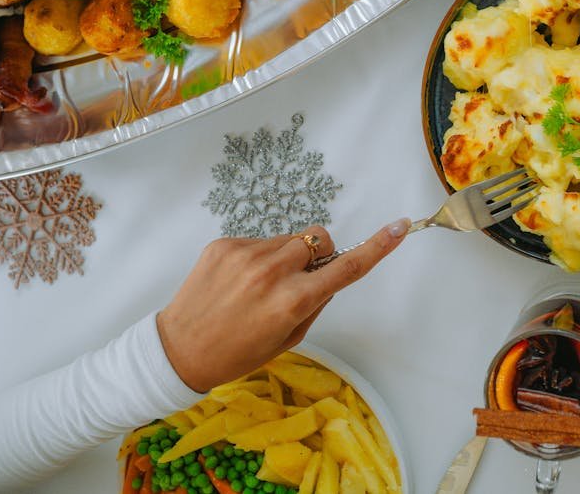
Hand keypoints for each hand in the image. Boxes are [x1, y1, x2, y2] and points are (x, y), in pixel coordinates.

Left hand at [157, 220, 409, 391]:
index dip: (378, 247)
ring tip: (259, 286)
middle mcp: (272, 273)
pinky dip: (258, 258)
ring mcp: (246, 255)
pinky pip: (259, 241)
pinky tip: (238, 282)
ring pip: (288, 239)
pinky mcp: (224, 244)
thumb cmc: (239, 352)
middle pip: (318, 239)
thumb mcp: (289, 337)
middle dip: (318, 254)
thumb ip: (316, 301)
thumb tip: (330, 272)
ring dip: (286, 257)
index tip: (400, 226)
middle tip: (301, 279)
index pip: (347, 268)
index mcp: (293, 302)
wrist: (179, 350)